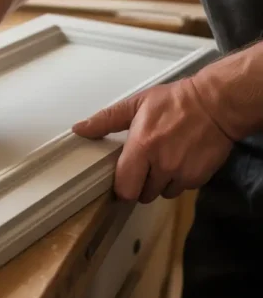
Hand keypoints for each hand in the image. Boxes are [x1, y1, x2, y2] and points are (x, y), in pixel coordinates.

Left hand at [71, 77, 233, 202]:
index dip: (121, 187)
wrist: (218, 104)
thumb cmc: (175, 101)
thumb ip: (106, 120)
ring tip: (163, 162)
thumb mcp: (137, 104)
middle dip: (140, 185)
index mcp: (142, 147)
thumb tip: (78, 129)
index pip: (124, 187)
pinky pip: (181, 188)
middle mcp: (162, 165)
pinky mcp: (199, 178)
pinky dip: (178, 180)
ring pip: (162, 193)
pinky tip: (180, 161)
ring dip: (159, 183)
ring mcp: (182, 174)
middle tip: (143, 167)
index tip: (121, 178)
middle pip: (142, 195)